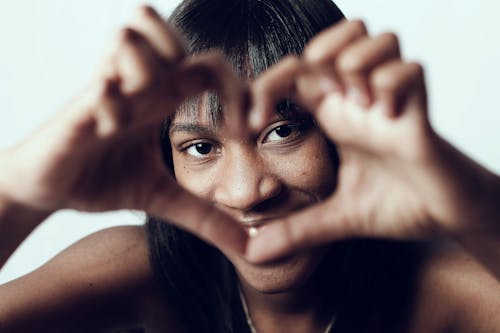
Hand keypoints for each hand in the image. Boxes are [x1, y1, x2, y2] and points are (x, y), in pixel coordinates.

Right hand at [0, 6, 247, 254]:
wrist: (49, 189)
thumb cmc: (104, 180)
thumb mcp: (163, 199)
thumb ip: (205, 217)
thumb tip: (248, 247)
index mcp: (162, 98)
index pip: (210, 65)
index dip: (238, 89)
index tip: (245, 132)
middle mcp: (137, 86)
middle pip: (163, 25)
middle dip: (187, 53)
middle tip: (195, 100)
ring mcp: (107, 91)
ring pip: (130, 35)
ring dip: (147, 68)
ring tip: (145, 107)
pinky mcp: (78, 109)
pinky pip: (101, 85)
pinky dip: (111, 105)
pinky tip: (111, 131)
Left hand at [246, 20, 499, 261]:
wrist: (446, 218)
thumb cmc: (397, 206)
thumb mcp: (336, 219)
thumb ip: (296, 232)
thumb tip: (253, 253)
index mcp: (334, 117)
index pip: (294, 74)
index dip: (266, 85)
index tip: (254, 121)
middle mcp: (358, 102)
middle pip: (334, 40)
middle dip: (318, 56)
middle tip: (321, 96)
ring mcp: (390, 101)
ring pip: (373, 40)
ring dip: (357, 66)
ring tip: (360, 107)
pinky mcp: (420, 110)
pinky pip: (409, 70)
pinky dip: (393, 86)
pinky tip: (388, 117)